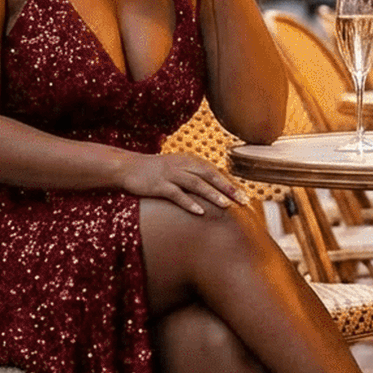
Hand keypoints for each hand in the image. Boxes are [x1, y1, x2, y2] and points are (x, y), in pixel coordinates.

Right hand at [120, 150, 250, 215]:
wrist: (127, 167)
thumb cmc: (153, 171)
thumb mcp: (176, 169)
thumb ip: (192, 176)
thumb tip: (212, 190)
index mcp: (188, 160)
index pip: (214, 171)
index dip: (230, 183)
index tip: (245, 195)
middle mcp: (182, 165)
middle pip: (210, 175)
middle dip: (228, 188)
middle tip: (243, 201)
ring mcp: (170, 174)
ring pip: (196, 183)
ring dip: (212, 194)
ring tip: (226, 205)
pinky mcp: (158, 184)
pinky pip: (176, 194)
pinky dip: (189, 202)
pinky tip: (199, 212)